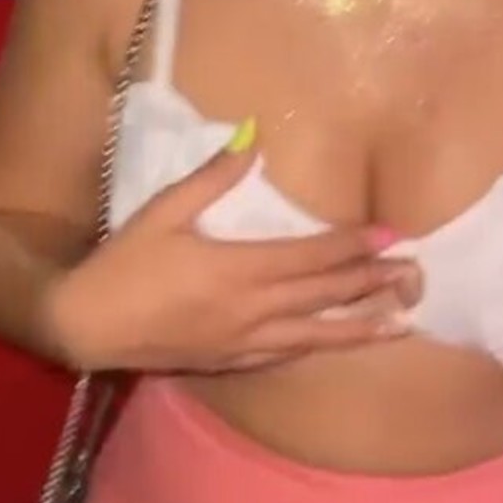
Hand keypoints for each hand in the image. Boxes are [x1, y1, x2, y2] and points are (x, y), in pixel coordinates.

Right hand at [41, 137, 422, 373]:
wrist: (85, 326)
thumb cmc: (122, 263)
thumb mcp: (162, 212)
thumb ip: (210, 179)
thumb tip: (251, 139)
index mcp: (237, 269)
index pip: (312, 258)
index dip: (355, 246)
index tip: (393, 236)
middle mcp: (251, 310)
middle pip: (325, 297)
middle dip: (373, 284)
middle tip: (417, 276)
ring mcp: (244, 342)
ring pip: (315, 336)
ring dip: (361, 328)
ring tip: (402, 324)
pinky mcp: (231, 362)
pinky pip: (286, 355)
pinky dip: (318, 346)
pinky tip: (337, 343)